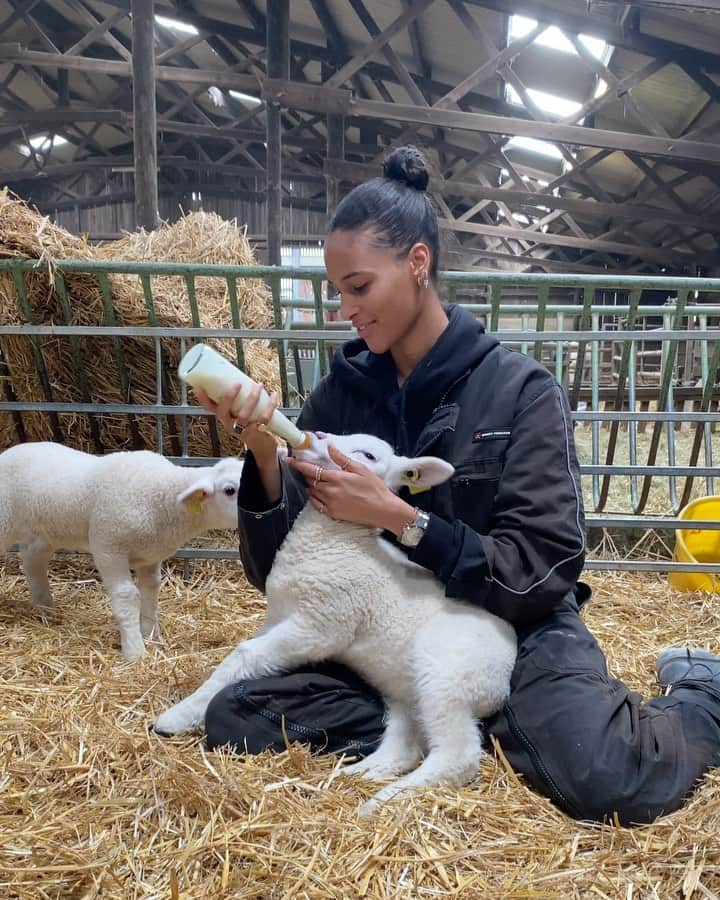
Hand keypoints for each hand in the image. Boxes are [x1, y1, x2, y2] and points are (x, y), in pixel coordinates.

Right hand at [193, 382, 278, 463]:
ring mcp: (242, 430)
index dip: (202, 398)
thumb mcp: (239, 413)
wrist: (262, 447)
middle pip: (223, 412)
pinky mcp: (256, 432)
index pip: (209, 408)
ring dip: (252, 398)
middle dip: (228, 397)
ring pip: (244, 414)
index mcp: (223, 417)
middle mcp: (229, 424)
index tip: (198, 386)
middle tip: (237, 383)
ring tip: (259, 384)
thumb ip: (238, 399)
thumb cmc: (249, 424)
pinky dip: (270, 405)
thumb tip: (240, 375)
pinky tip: (273, 394)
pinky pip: (263, 418)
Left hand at [287, 444, 414, 535]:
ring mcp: (330, 504)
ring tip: (312, 480)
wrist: (383, 510)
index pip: (311, 470)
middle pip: (310, 480)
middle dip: (306, 473)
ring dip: (310, 485)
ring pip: (312, 492)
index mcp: (336, 478)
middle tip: (304, 468)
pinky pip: (317, 505)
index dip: (298, 464)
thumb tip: (330, 446)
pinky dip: (313, 498)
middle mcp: (330, 491)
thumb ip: (342, 459)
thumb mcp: (361, 469)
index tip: (289, 460)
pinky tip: (315, 494)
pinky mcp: (333, 514)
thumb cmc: (375, 489)